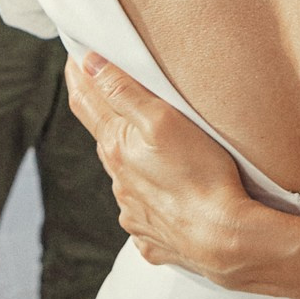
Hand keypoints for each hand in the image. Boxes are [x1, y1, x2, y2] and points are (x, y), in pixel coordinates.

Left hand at [66, 51, 275, 289]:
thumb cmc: (201, 175)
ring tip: (153, 151)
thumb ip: (124, 91)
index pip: (86, 103)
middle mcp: (118, 182)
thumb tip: (89, 65)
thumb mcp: (164, 119)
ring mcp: (133, 213)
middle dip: (108, 119)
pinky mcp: (152, 236)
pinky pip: (145, 213)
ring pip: (125, 178)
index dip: (78, 76)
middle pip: (105, 140)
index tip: (75, 59)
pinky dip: (150, 200)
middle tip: (114, 99)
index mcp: (116, 147)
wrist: (224, 239)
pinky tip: (168, 197)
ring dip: (130, 161)